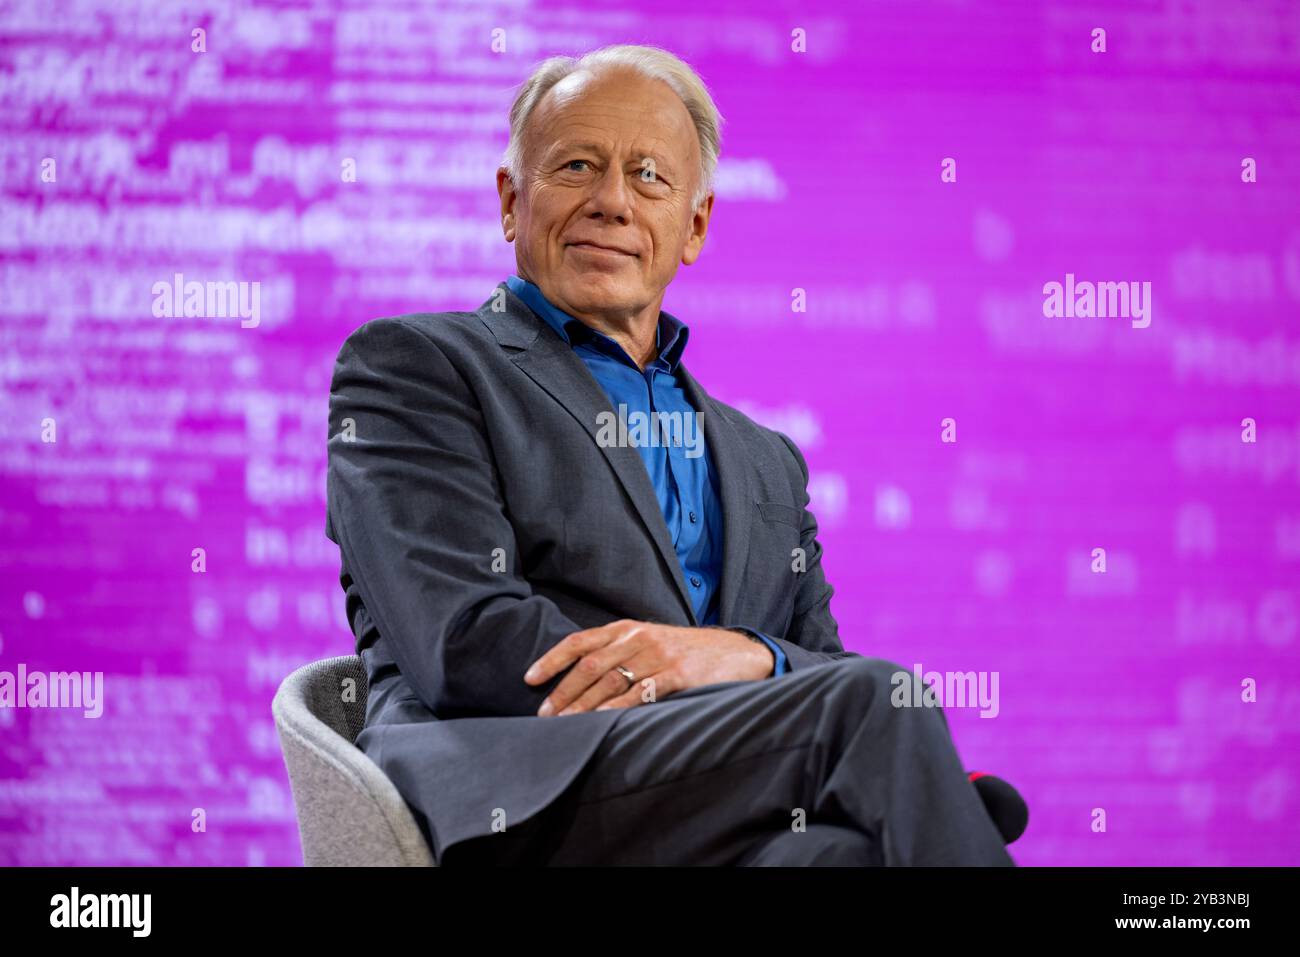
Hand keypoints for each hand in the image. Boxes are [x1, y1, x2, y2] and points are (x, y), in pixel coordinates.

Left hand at [523, 619, 773, 716]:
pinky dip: (617, 710)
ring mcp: (658, 655)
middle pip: (590, 666)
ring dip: (582, 706)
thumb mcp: (650, 642)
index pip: (580, 642)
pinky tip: (601, 722)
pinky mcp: (677, 674)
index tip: (530, 679)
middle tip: (544, 715)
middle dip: (563, 692)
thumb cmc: (688, 651)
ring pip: (610, 682)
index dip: (552, 660)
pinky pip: (640, 694)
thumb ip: (619, 652)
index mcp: (627, 628)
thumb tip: (580, 677)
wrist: (737, 652)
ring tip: (564, 724)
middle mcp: (638, 638)